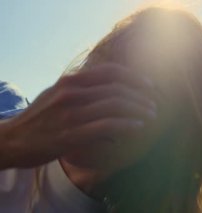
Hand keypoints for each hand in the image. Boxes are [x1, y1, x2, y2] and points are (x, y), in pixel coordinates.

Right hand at [0, 63, 155, 168]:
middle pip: (117, 89)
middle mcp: (72, 93)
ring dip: (138, 110)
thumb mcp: (57, 94)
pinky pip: (106, 126)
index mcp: (70, 82)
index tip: (149, 86)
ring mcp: (71, 114)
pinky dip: (126, 124)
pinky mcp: (71, 135)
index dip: (134, 77)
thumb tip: (110, 89)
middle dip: (141, 96)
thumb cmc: (40, 118)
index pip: (110, 72)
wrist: (12, 140)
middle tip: (154, 104)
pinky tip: (138, 126)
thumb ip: (81, 88)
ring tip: (151, 115)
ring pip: (115, 106)